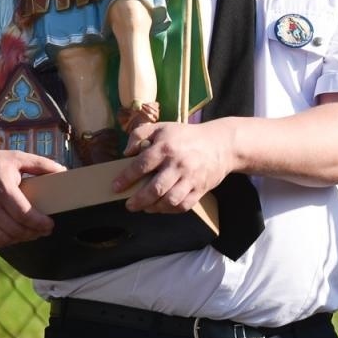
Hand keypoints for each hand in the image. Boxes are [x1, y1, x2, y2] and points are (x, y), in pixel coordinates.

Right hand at [0, 142, 59, 247]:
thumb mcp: (17, 157)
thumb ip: (42, 164)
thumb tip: (65, 171)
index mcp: (1, 188)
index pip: (24, 214)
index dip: (40, 223)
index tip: (50, 224)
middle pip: (15, 229)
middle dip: (34, 233)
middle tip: (45, 230)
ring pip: (4, 238)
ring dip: (21, 239)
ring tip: (32, 233)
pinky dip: (5, 242)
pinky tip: (14, 236)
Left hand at [116, 119, 234, 213]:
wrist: (221, 144)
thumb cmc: (187, 136)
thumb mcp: (162, 127)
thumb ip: (139, 134)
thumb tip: (127, 152)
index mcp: (166, 148)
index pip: (141, 165)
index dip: (126, 178)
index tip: (116, 187)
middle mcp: (178, 164)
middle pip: (155, 188)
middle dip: (138, 200)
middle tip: (129, 205)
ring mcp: (190, 178)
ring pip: (170, 200)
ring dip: (154, 207)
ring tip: (146, 207)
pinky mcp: (200, 188)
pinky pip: (184, 205)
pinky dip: (170, 210)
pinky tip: (162, 207)